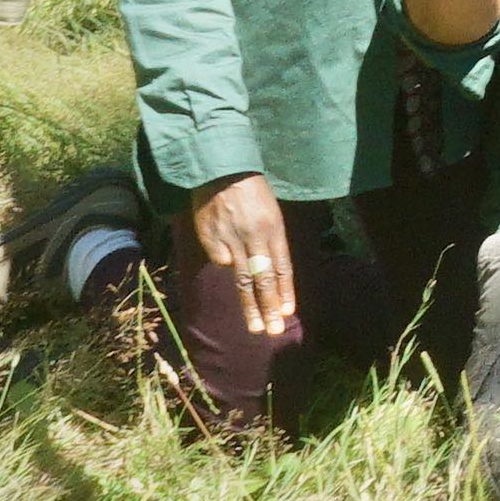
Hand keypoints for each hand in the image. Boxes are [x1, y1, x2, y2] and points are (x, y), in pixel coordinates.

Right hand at [186, 173, 297, 347]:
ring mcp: (231, 240)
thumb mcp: (270, 211)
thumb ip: (269, 241)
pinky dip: (224, 264)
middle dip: (270, 307)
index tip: (288, 313)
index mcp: (274, 228)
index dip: (285, 291)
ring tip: (256, 328)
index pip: (283, 267)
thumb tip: (265, 272)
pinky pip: (219, 258)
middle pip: (264, 279)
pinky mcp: (210, 239)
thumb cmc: (250, 189)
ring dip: (250, 307)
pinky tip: (225, 264)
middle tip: (273, 332)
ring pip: (242, 279)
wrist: (220, 168)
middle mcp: (254, 237)